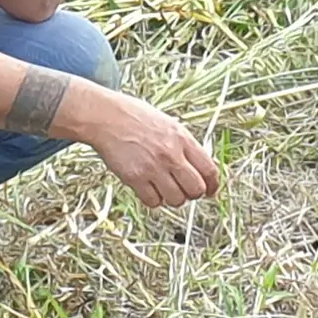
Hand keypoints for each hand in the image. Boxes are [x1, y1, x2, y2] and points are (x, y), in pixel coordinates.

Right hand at [83, 92, 220, 208]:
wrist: (105, 116)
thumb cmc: (133, 117)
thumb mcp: (167, 123)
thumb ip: (184, 144)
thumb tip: (198, 167)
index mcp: (182, 138)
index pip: (209, 170)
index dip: (213, 185)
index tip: (210, 191)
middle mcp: (171, 154)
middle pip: (196, 189)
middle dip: (193, 193)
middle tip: (185, 190)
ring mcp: (153, 167)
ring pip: (176, 200)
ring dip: (172, 198)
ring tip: (164, 188)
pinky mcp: (135, 178)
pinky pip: (154, 202)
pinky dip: (153, 199)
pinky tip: (149, 188)